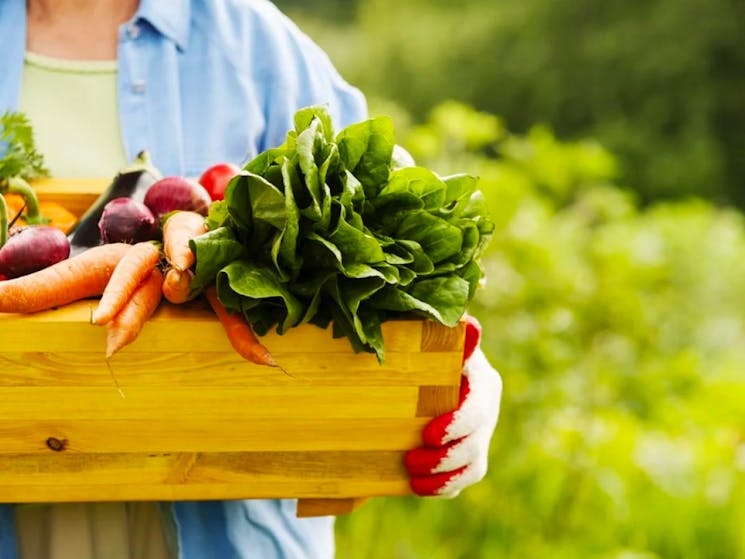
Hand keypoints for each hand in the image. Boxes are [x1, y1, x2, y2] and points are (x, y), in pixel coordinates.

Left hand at [405, 316, 501, 496]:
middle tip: (411, 458)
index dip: (456, 423)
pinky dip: (444, 486)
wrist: (415, 375)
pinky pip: (467, 477)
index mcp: (479, 376)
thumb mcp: (429, 340)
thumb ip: (446, 335)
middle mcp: (486, 405)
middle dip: (445, 454)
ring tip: (412, 475)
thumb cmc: (420, 351)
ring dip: (443, 473)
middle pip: (477, 438)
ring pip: (474, 462)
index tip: (428, 435)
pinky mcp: (472, 454)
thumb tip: (470, 324)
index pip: (476, 404)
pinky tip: (419, 486)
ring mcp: (481, 432)